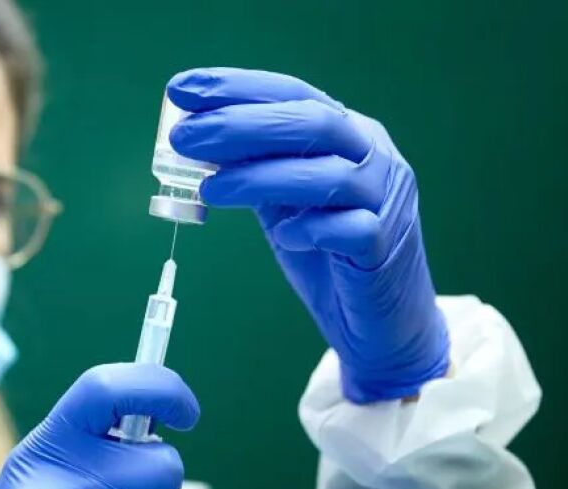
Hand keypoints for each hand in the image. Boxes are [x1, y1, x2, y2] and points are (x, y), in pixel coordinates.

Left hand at [167, 67, 449, 402]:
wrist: (380, 321)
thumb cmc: (327, 254)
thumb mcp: (283, 202)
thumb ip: (252, 170)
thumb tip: (190, 144)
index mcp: (346, 135)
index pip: (291, 94)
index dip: (236, 88)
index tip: (180, 90)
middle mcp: (372, 157)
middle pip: (313, 123)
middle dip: (241, 124)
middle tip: (183, 137)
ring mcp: (385, 201)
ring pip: (330, 174)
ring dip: (260, 176)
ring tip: (208, 189)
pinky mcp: (386, 248)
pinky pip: (352, 229)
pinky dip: (312, 229)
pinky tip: (284, 237)